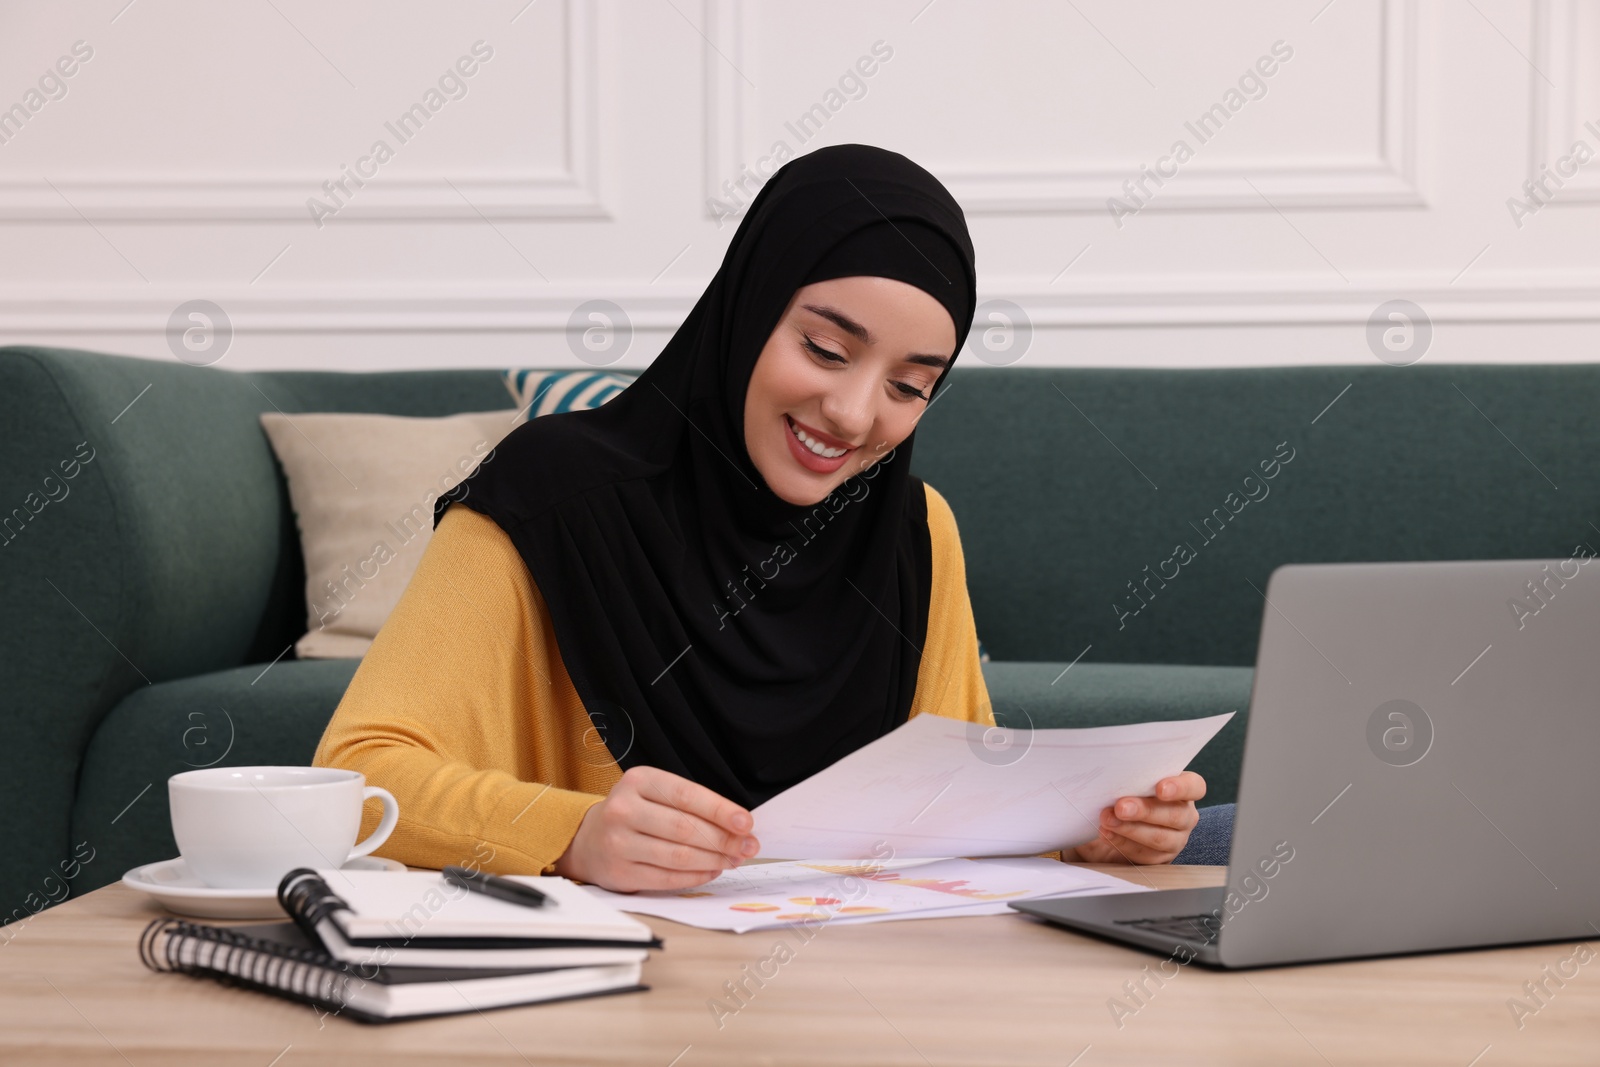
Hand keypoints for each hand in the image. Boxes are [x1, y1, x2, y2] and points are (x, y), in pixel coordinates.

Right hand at [551, 765, 758, 891]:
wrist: (588, 838)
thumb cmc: (635, 812)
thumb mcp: (655, 793)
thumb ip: (691, 805)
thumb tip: (738, 826)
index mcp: (638, 781)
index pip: (686, 795)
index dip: (720, 810)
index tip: (746, 823)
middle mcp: (624, 809)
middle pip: (685, 828)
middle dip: (723, 839)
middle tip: (748, 846)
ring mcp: (619, 843)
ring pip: (678, 856)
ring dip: (714, 860)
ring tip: (734, 859)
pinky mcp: (620, 873)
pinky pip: (667, 878)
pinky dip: (696, 876)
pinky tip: (712, 870)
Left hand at [1065, 772, 1205, 864]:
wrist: (1107, 823)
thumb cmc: (1121, 793)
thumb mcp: (1126, 781)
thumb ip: (1127, 776)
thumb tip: (1110, 773)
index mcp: (1183, 789)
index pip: (1194, 786)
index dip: (1180, 787)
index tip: (1160, 789)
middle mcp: (1184, 815)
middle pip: (1175, 815)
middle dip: (1145, 811)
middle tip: (1120, 807)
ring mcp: (1175, 839)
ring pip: (1160, 838)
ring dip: (1130, 829)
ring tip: (1107, 820)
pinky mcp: (1159, 858)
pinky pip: (1145, 854)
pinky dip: (1123, 843)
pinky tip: (1107, 834)